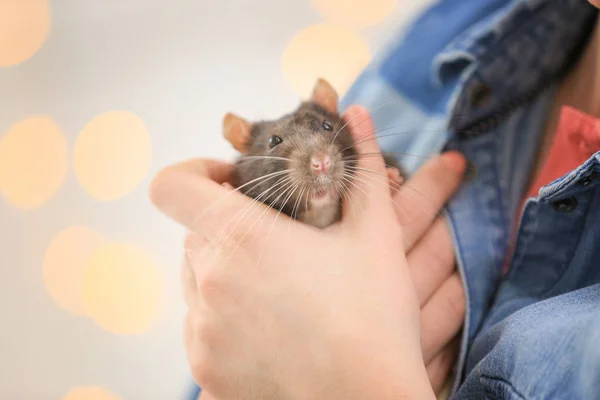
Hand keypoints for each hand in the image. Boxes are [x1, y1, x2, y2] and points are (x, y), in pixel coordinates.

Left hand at [150, 105, 465, 399]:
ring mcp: (202, 330)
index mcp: (240, 237)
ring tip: (280, 291)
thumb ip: (360, 167)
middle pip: (195, 234)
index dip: (194, 173)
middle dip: (229, 228)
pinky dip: (227, 317)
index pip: (172, 185)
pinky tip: (273, 330)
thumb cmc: (374, 319)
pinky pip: (202, 325)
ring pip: (197, 280)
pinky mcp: (205, 370)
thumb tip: (358, 115)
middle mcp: (207, 282)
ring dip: (227, 273)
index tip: (231, 183)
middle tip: (279, 243)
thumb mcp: (376, 236)